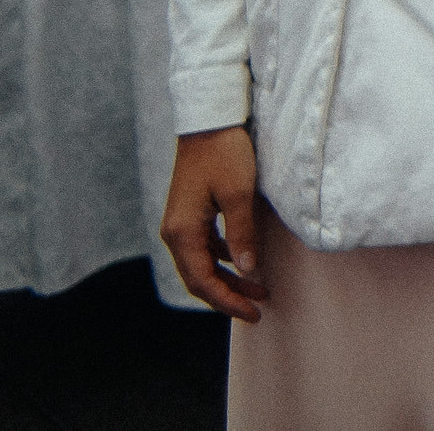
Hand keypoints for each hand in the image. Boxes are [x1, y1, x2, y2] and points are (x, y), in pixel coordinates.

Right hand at [161, 125, 267, 320]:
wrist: (209, 119)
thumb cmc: (224, 153)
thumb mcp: (239, 194)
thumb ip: (242, 234)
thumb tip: (248, 270)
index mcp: (182, 232)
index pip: (203, 281)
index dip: (228, 301)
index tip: (254, 313)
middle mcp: (175, 231)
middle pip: (198, 277)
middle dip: (227, 295)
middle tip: (257, 309)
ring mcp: (180, 222)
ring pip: (202, 263)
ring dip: (228, 278)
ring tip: (258, 288)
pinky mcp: (190, 212)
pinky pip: (204, 246)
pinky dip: (223, 258)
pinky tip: (243, 260)